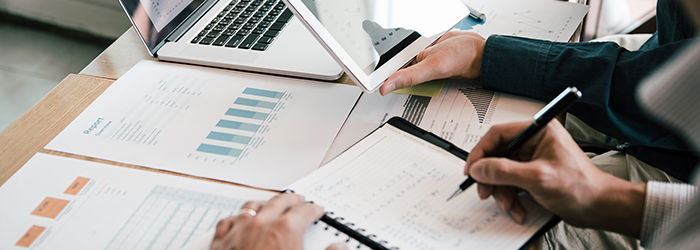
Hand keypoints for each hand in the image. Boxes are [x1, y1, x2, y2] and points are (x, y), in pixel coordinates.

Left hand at [210, 193, 346, 249]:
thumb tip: (340, 248)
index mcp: (285, 229)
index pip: (304, 211)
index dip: (313, 210)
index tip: (316, 211)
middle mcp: (261, 224)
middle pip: (279, 202)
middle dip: (291, 200)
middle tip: (299, 201)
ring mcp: (238, 231)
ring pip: (252, 206)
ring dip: (265, 203)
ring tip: (271, 204)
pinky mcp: (220, 243)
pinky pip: (228, 221)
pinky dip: (237, 218)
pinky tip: (240, 220)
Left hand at [379, 31, 484, 94]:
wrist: (476, 47)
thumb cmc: (460, 60)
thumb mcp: (432, 67)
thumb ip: (409, 76)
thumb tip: (385, 87)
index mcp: (410, 76)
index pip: (384, 78)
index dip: (370, 75)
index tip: (358, 69)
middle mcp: (411, 68)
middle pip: (389, 64)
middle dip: (381, 57)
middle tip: (370, 43)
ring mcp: (416, 56)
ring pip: (398, 52)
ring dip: (394, 46)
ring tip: (386, 35)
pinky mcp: (421, 46)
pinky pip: (408, 42)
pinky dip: (406, 39)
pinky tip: (408, 37)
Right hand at [465, 120, 645, 237]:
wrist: (599, 207)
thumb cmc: (581, 187)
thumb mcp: (537, 178)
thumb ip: (504, 171)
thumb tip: (479, 168)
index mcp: (539, 131)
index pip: (498, 134)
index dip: (481, 152)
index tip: (472, 169)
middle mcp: (534, 142)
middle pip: (497, 156)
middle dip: (492, 178)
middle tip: (486, 192)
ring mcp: (533, 159)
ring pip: (502, 173)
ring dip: (502, 192)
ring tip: (510, 205)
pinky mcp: (533, 174)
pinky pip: (511, 183)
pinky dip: (511, 198)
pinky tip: (518, 208)